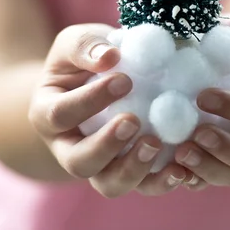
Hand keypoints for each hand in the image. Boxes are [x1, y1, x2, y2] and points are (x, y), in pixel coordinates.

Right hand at [28, 24, 187, 197]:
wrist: (95, 80)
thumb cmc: (85, 58)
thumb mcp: (77, 42)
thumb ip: (86, 45)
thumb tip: (109, 56)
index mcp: (48, 114)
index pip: (61, 113)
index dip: (90, 101)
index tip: (124, 80)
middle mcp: (68, 147)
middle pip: (79, 162)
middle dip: (106, 146)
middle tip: (133, 122)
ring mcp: (99, 165)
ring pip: (108, 184)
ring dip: (133, 170)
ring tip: (156, 145)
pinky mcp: (128, 171)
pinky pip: (141, 188)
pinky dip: (160, 182)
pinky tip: (181, 169)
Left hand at [175, 11, 229, 189]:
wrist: (214, 67)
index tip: (203, 96)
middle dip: (229, 151)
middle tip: (196, 135)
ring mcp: (229, 153)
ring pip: (229, 176)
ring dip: (206, 169)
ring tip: (178, 153)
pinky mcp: (204, 162)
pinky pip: (200, 182)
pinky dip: (184, 178)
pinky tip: (165, 165)